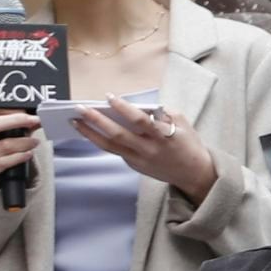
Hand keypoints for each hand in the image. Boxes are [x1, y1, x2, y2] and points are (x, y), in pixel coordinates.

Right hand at [0, 104, 42, 191]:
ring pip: (3, 145)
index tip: (32, 115)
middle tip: (35, 122)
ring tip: (34, 142)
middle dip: (17, 121)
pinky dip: (19, 157)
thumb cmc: (0, 148)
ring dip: (24, 143)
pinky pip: (3, 162)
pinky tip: (28, 154)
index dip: (15, 113)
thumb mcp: (7, 133)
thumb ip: (20, 124)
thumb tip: (38, 119)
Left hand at [68, 97, 217, 202]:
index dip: (123, 108)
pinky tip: (90, 132)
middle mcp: (149, 149)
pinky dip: (100, 141)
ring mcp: (139, 159)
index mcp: (163, 135)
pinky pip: (114, 151)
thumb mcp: (183, 122)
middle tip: (79, 109)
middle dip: (96, 120)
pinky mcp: (134, 165)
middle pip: (117, 134)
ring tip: (75, 122)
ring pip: (109, 146)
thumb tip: (138, 106)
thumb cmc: (189, 144)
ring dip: (90, 133)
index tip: (108, 97)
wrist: (194, 173)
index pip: (139, 120)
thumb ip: (162, 112)